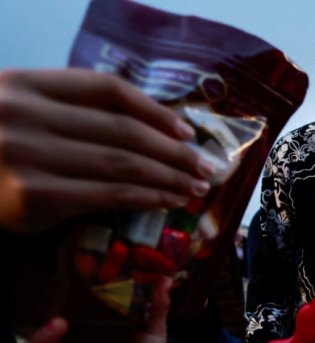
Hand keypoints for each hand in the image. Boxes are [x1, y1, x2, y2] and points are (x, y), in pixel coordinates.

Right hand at [0, 69, 213, 232]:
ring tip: (195, 186)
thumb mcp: (21, 112)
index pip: (107, 89)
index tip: (186, 130)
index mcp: (25, 83)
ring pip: (121, 163)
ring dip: (168, 176)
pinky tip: (168, 201)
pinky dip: (146, 197)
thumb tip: (154, 128)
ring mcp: (28, 155)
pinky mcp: (35, 197)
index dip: (154, 109)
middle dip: (174, 149)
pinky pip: (107, 194)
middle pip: (122, 128)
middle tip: (206, 165)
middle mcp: (25, 114)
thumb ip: (70, 111)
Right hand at [24, 278, 171, 342]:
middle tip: (54, 285)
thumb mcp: (153, 329)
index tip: (71, 267)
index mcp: (90, 317)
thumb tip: (165, 279)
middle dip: (43, 298)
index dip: (62, 281)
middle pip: (44, 310)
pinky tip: (55, 329)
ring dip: (40, 326)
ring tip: (57, 319)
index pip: (67, 294)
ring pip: (34, 333)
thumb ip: (157, 306)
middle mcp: (71, 331)